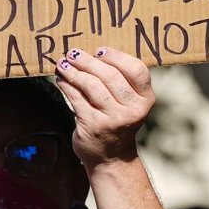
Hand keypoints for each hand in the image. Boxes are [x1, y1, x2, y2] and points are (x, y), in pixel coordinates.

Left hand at [53, 46, 154, 170]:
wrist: (111, 157)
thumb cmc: (117, 121)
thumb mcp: (129, 102)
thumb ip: (119, 80)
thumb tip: (90, 53)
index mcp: (146, 99)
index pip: (136, 69)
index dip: (116, 56)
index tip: (99, 50)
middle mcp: (133, 110)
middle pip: (110, 75)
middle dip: (88, 61)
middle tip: (73, 53)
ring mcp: (113, 119)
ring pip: (91, 85)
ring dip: (74, 71)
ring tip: (63, 64)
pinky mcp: (93, 126)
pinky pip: (76, 98)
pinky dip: (66, 84)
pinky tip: (62, 78)